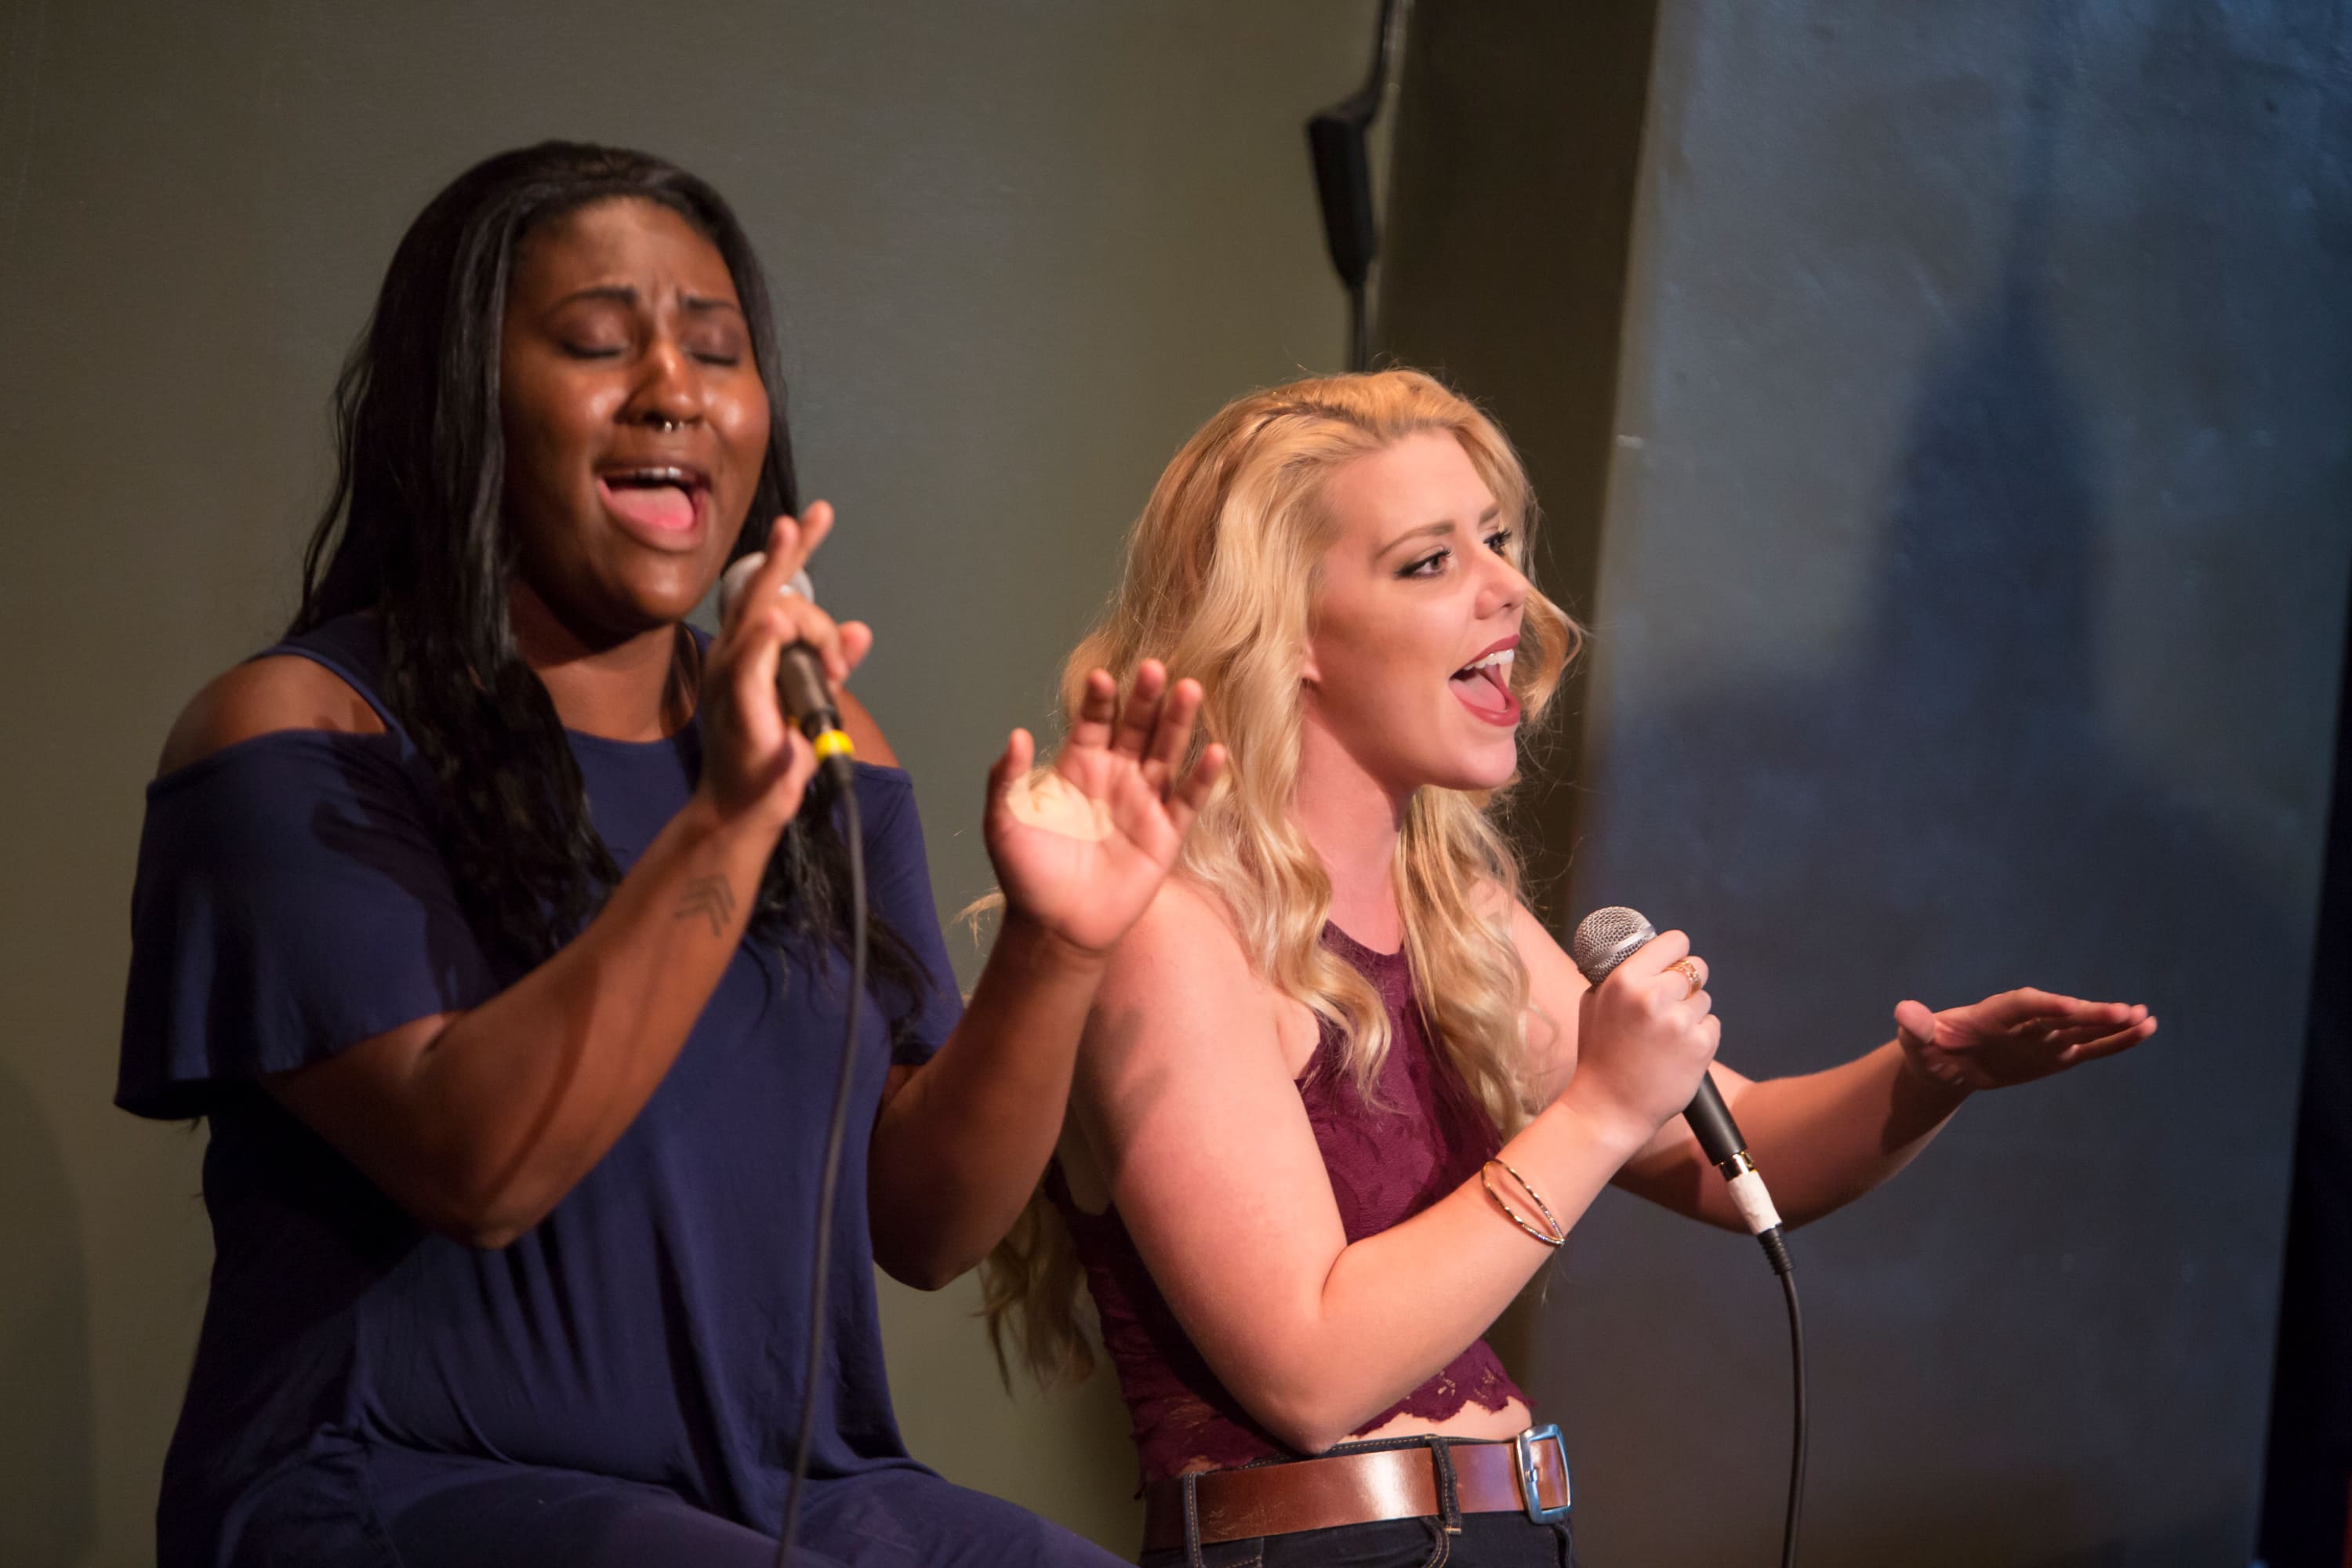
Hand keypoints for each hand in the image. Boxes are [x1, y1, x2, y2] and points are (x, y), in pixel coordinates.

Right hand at [696, 502, 872, 831]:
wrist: (747, 807)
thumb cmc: (771, 755)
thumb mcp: (813, 702)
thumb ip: (832, 664)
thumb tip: (860, 631)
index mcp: (749, 651)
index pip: (770, 590)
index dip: (794, 553)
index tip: (817, 515)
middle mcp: (734, 655)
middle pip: (761, 591)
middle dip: (791, 553)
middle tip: (812, 519)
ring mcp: (732, 678)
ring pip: (766, 620)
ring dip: (808, 627)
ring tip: (833, 663)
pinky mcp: (738, 705)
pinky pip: (751, 661)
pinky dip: (765, 639)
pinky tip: (777, 622)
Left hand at [984, 661, 1225, 958]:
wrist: (1057, 927)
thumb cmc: (1027, 876)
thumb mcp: (1004, 826)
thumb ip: (1006, 780)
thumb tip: (1015, 734)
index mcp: (1078, 766)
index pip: (1094, 722)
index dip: (1099, 701)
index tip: (1102, 679)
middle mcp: (1115, 776)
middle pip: (1136, 727)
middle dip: (1145, 698)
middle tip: (1153, 668)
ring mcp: (1144, 803)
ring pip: (1166, 753)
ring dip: (1178, 723)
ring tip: (1189, 690)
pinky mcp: (1166, 834)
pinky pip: (1188, 801)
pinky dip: (1202, 778)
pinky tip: (1214, 752)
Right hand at [1564, 931, 1720, 1143]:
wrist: (1609, 1107)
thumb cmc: (1600, 1054)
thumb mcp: (1594, 1003)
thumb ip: (1619, 975)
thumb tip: (1646, 954)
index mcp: (1626, 980)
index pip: (1675, 941)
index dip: (1676, 952)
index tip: (1674, 963)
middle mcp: (1654, 996)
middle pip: (1696, 968)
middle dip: (1688, 983)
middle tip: (1672, 1003)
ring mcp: (1680, 1021)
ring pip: (1705, 999)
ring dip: (1692, 1012)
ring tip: (1666, 1036)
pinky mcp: (1700, 1045)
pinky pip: (1712, 1025)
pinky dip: (1700, 1036)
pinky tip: (1677, 1052)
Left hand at [1893, 988, 2156, 1092]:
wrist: (1943, 1061)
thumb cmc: (1927, 1049)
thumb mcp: (1915, 1043)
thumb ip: (1914, 1027)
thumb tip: (1905, 1011)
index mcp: (1991, 1014)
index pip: (2023, 1005)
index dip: (2046, 1005)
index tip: (2071, 1006)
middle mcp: (2023, 1021)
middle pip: (2060, 1014)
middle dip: (2091, 1013)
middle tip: (2127, 1011)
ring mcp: (2042, 1036)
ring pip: (2082, 1029)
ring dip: (2113, 1025)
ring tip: (2147, 1020)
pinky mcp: (2055, 1053)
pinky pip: (2089, 1047)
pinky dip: (2114, 1042)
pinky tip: (2144, 1033)